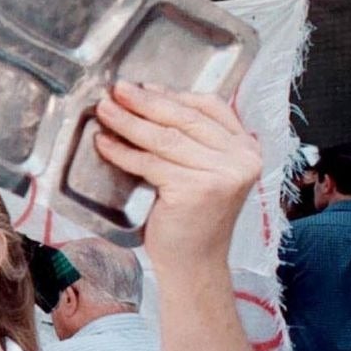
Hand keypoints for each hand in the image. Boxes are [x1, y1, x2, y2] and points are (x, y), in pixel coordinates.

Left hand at [92, 81, 261, 268]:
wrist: (194, 264)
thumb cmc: (191, 219)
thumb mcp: (201, 172)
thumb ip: (191, 141)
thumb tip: (150, 98)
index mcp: (247, 148)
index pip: (210, 107)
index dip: (174, 94)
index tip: (143, 86)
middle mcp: (241, 158)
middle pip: (185, 118)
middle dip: (146, 102)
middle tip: (116, 89)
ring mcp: (222, 173)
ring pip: (165, 139)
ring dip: (129, 122)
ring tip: (105, 110)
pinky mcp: (196, 189)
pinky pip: (150, 163)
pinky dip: (123, 152)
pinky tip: (104, 144)